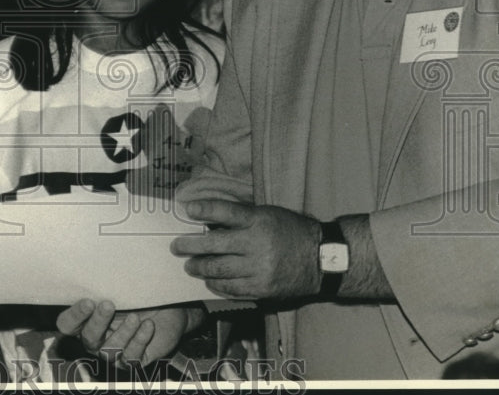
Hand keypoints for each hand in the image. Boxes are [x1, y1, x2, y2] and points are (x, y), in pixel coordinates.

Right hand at [57, 299, 197, 367]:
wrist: (169, 309)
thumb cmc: (139, 294)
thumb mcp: (122, 287)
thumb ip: (106, 285)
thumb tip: (99, 266)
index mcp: (86, 320)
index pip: (67, 324)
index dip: (74, 316)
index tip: (89, 301)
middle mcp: (97, 339)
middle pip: (88, 338)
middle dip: (98, 322)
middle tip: (109, 305)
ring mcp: (114, 352)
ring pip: (110, 351)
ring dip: (123, 332)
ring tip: (136, 316)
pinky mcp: (133, 360)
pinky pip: (132, 357)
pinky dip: (140, 340)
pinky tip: (148, 325)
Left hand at [171, 200, 320, 299]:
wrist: (322, 259)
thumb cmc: (291, 231)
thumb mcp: (268, 214)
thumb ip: (242, 217)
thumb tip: (209, 220)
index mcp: (259, 220)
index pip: (225, 212)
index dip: (203, 210)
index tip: (186, 209)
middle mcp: (256, 244)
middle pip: (214, 244)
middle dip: (190, 245)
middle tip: (176, 246)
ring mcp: (259, 269)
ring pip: (218, 270)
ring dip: (199, 268)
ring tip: (190, 266)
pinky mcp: (262, 288)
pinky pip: (231, 288)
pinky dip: (217, 285)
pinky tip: (210, 280)